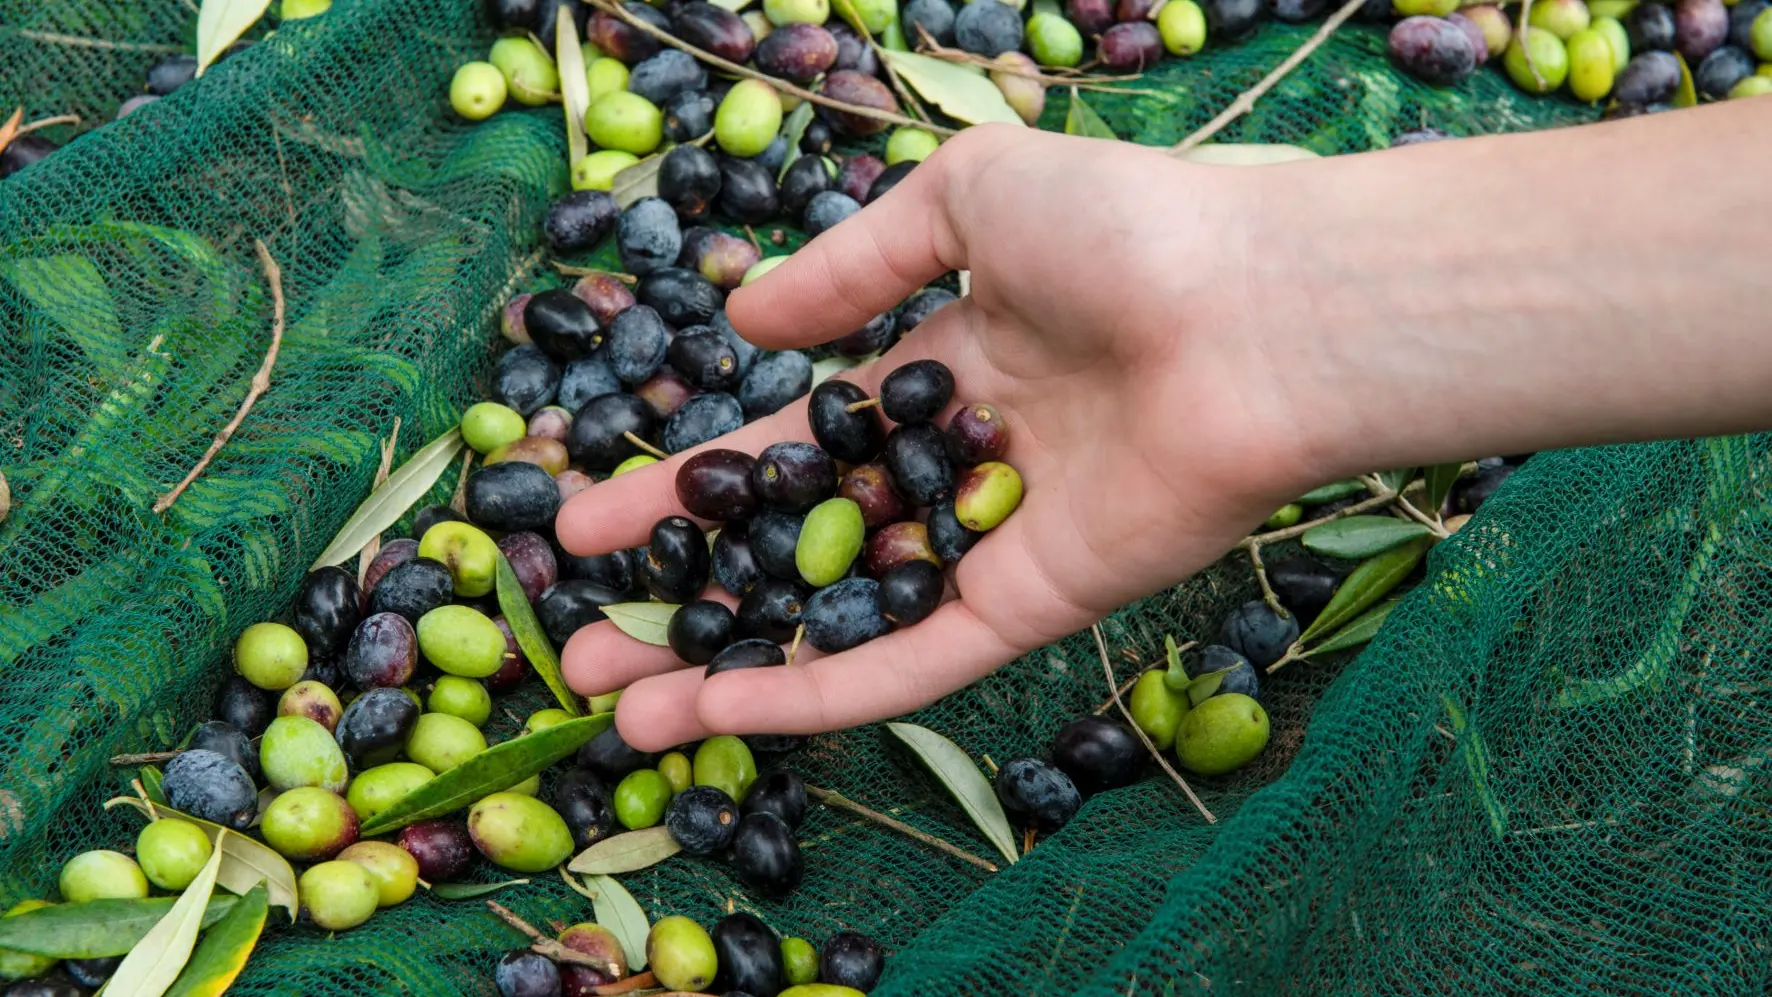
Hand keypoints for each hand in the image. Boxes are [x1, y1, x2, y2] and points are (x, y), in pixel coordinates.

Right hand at [555, 124, 1321, 750]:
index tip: (590, 519)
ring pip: (841, 625)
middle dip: (690, 597)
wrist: (1257, 307)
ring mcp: (994, 548)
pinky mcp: (1033, 610)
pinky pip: (909, 665)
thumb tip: (744, 324)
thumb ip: (850, 267)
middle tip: (583, 636)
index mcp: (948, 376)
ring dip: (728, 669)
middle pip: (800, 552)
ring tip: (613, 704)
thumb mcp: (964, 199)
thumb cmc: (1126, 227)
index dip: (690, 486)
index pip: (793, 448)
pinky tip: (715, 716)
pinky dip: (814, 695)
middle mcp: (961, 472)